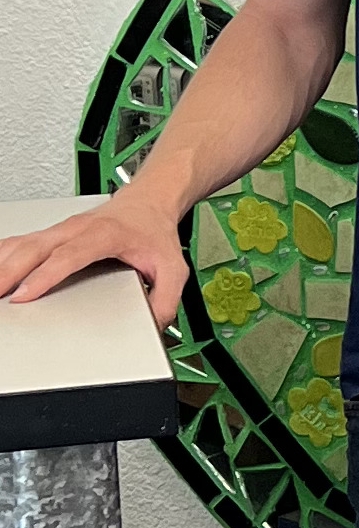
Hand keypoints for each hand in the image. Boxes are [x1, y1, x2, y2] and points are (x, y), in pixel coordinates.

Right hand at [0, 190, 190, 324]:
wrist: (148, 204)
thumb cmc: (155, 233)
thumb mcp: (173, 268)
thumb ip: (166, 299)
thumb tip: (153, 324)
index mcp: (104, 235)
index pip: (67, 257)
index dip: (44, 276)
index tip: (24, 295)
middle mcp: (76, 229)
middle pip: (34, 249)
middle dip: (10, 272)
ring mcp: (60, 229)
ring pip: (22, 244)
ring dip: (2, 263)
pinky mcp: (51, 233)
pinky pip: (20, 242)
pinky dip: (3, 255)